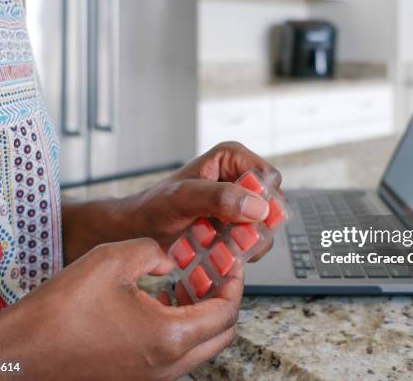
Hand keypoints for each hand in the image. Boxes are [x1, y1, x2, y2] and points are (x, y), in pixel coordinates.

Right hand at [0, 238, 241, 379]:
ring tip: (187, 286)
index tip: (230, 265)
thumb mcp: (113, 258)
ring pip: (199, 348)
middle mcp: (167, 366)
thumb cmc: (60, 310)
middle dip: (224, 301)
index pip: (225, 312)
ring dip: (202, 317)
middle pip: (220, 335)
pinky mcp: (134, 379)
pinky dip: (179, 330)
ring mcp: (151, 378)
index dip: (233, 283)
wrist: (17, 356)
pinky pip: (174, 356)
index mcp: (170, 338)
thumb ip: (153, 252)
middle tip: (214, 275)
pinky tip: (159, 304)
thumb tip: (168, 260)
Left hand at [129, 142, 282, 260]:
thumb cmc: (154, 206)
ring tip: (218, 247)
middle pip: (272, 205)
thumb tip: (258, 207)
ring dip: (246, 243)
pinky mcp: (237, 225)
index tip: (241, 220)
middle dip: (254, 227)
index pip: (269, 178)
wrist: (139, 230)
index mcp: (232, 158)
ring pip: (265, 227)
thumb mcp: (183, 197)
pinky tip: (218, 254)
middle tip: (229, 239)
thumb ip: (219, 197)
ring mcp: (240, 204)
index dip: (262, 201)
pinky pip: (253, 242)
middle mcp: (240, 177)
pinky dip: (239, 252)